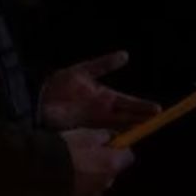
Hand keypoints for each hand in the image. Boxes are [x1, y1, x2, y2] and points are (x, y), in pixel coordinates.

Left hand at [39, 51, 159, 129]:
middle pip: (128, 117)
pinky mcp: (83, 132)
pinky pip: (99, 136)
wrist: (39, 98)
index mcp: (107, 97)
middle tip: (154, 122)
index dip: (143, 107)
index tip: (157, 109)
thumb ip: (103, 64)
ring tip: (141, 131)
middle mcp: (104, 112)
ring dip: (128, 130)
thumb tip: (125, 54)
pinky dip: (108, 138)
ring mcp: (94, 123)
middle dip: (141, 120)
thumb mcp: (82, 71)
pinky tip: (117, 140)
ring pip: (117, 128)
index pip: (130, 103)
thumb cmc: (60, 84)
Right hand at [63, 128, 133, 195]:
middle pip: (112, 171)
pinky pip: (82, 190)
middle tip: (86, 155)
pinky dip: (77, 184)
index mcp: (112, 163)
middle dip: (103, 163)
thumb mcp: (85, 135)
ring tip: (71, 167)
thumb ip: (103, 135)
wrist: (41, 172)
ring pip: (97, 181)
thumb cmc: (66, 150)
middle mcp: (106, 181)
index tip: (107, 144)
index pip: (128, 157)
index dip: (119, 149)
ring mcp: (92, 193)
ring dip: (89, 174)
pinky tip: (63, 177)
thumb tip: (111, 138)